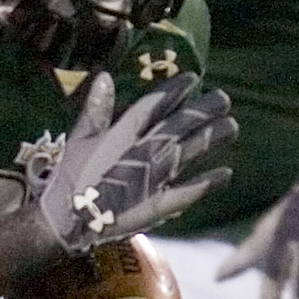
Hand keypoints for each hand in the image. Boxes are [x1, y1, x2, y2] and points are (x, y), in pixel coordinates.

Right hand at [40, 72, 236, 251]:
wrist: (67, 222)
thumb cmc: (70, 179)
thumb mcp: (78, 140)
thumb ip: (95, 110)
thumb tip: (106, 76)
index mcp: (122, 134)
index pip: (154, 105)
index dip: (174, 90)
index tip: (192, 78)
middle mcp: (143, 152)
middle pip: (180, 124)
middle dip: (204, 109)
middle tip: (223, 98)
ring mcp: (154, 179)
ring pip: (190, 151)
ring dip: (213, 138)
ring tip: (231, 127)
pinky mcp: (158, 205)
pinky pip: (189, 191)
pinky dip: (207, 182)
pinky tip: (226, 173)